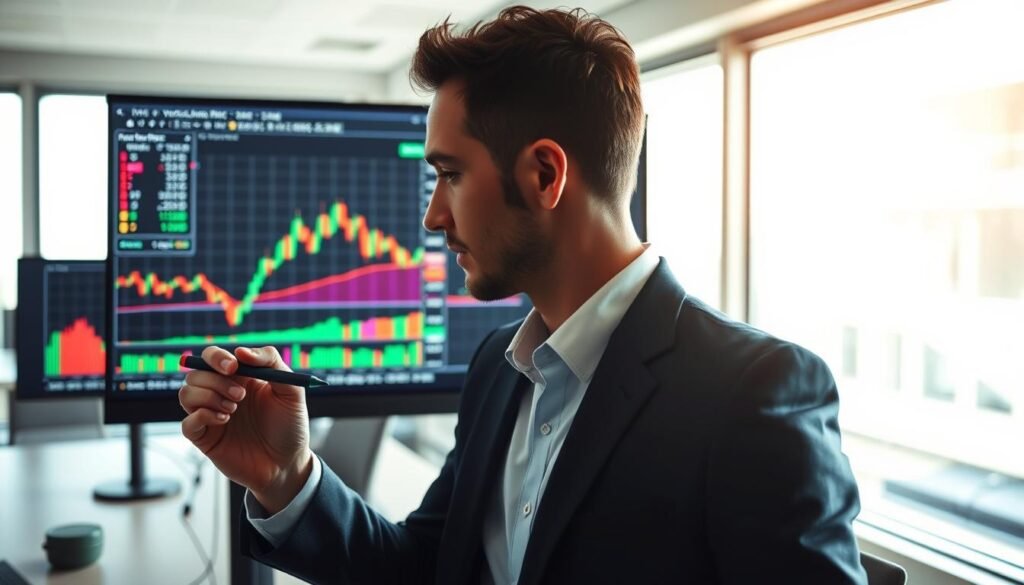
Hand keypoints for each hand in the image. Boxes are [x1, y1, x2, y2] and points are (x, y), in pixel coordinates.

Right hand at [179, 345, 311, 513]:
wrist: (287, 463)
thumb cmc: (290, 426)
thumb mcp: (291, 390)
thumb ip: (271, 362)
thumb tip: (241, 351)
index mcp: (240, 378)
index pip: (213, 357)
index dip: (217, 357)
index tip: (233, 367)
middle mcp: (221, 393)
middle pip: (196, 373)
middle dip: (217, 381)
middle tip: (241, 396)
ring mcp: (211, 415)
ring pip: (186, 393)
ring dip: (208, 397)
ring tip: (234, 409)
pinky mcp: (205, 438)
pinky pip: (187, 423)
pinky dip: (202, 416)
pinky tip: (224, 421)